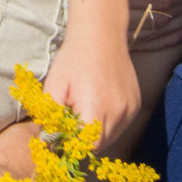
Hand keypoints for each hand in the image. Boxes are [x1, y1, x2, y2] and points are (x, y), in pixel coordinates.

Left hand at [44, 30, 141, 146]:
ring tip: (86, 110)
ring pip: (112, 136)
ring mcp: (130, 108)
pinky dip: (110, 123)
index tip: (64, 134)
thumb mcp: (54, 85)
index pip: (86, 146)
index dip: (73, 144)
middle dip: (83, 140)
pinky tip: (99, 104)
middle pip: (100, 145)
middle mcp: (118, 112)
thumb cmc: (73, 59)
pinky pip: (122, 125)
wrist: (100, 35)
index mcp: (96, 109)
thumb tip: (46, 140)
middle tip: (72, 121)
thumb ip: (49, 116)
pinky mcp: (136, 104)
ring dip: (98, 132)